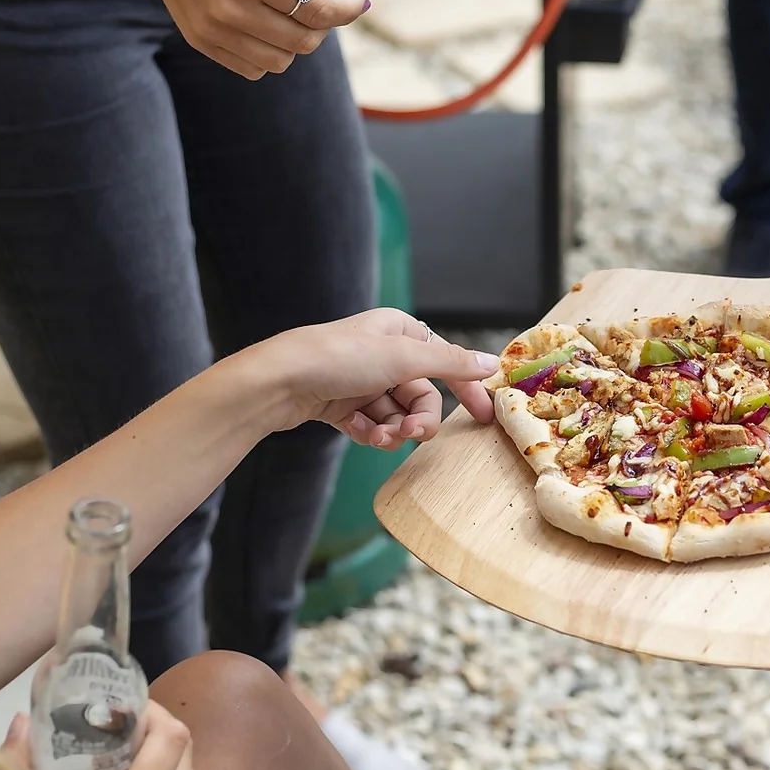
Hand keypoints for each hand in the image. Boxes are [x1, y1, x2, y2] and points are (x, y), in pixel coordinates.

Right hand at [129, 0, 375, 79]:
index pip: (321, 11)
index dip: (349, 8)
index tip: (359, 0)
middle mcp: (232, 9)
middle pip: (305, 41)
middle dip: (325, 24)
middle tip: (322, 0)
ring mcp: (214, 30)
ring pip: (281, 62)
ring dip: (297, 41)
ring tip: (291, 11)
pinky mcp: (201, 41)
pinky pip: (253, 68)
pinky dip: (269, 53)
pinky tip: (265, 23)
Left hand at [257, 309, 501, 446]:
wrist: (277, 382)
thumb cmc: (336, 358)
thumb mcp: (402, 357)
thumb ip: (450, 362)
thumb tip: (492, 362)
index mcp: (399, 332)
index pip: (445, 361)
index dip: (465, 388)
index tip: (482, 416)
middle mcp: (382, 355)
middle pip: (421, 395)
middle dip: (418, 419)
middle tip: (411, 434)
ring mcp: (362, 382)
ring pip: (397, 415)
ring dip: (393, 430)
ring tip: (379, 437)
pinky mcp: (342, 405)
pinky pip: (373, 426)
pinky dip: (372, 433)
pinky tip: (361, 433)